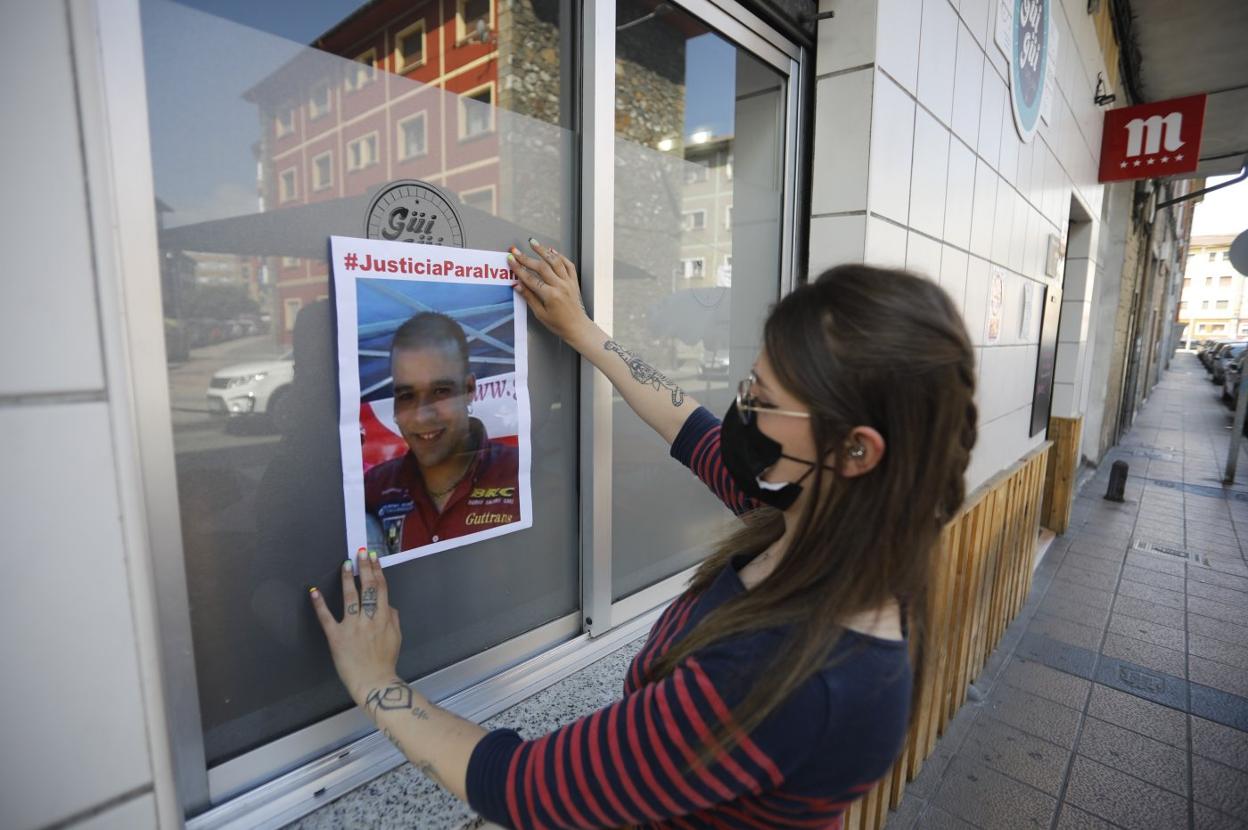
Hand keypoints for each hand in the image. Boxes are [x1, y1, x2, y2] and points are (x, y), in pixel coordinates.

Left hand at [310, 552, 401, 705]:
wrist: (373, 682)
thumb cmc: (385, 661)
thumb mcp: (397, 637)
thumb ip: (394, 618)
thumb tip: (389, 604)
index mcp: (384, 618)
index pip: (381, 588)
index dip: (377, 571)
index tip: (373, 558)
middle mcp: (369, 619)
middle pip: (368, 588)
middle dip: (365, 568)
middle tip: (360, 553)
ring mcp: (352, 627)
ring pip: (350, 598)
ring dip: (347, 579)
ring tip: (345, 564)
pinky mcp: (336, 637)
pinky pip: (326, 618)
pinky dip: (320, 604)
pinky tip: (314, 591)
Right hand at [509, 238, 593, 342]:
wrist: (577, 327)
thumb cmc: (558, 324)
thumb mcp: (540, 314)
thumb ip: (529, 297)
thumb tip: (516, 285)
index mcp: (550, 295)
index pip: (531, 278)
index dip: (518, 268)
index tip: (510, 260)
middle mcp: (560, 286)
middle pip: (541, 267)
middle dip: (526, 257)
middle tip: (515, 250)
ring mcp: (568, 282)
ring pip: (555, 261)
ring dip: (543, 251)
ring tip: (532, 243)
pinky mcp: (574, 281)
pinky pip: (568, 265)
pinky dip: (560, 256)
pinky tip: (552, 251)